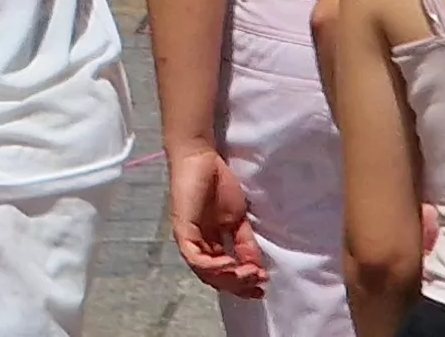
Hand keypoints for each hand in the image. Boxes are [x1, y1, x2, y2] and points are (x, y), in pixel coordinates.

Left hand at [167, 146, 271, 296]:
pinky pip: (195, 257)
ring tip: (248, 275)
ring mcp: (187, 239)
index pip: (222, 274)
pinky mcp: (182, 230)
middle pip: (214, 277)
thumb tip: (258, 268)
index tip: (262, 286)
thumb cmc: (217, 184)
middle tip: (258, 284)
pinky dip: (213, 266)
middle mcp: (196, 245)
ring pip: (204, 272)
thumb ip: (245, 244)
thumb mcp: (238, 219)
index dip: (241, 284)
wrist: (201, 157)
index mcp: (209, 244)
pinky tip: (230, 265)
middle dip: (238, 285)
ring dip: (228, 278)